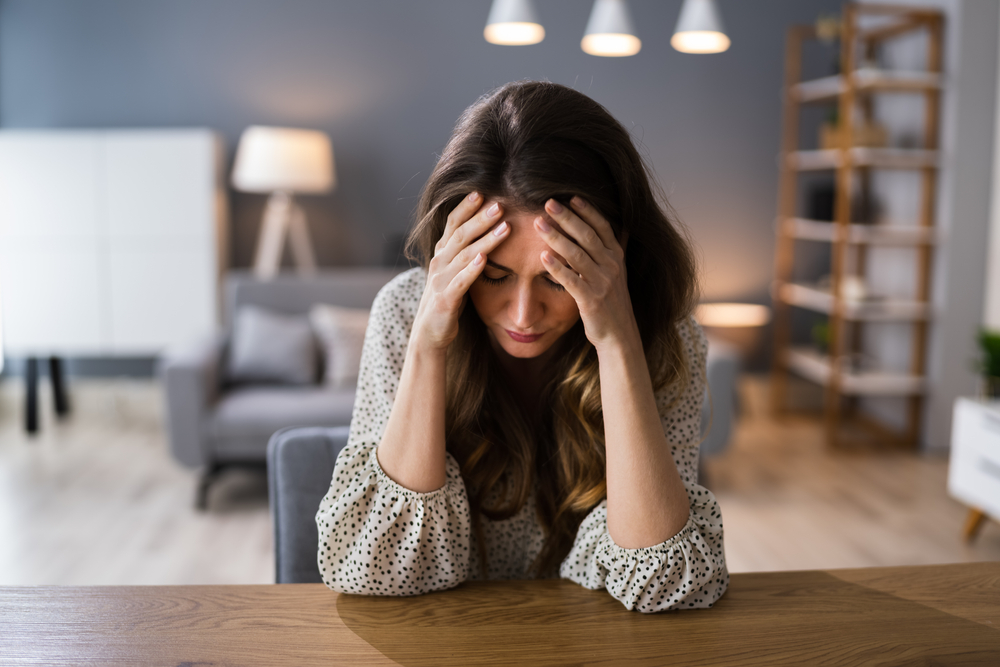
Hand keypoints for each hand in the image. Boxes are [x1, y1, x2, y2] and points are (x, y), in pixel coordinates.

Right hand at [413, 192, 509, 350]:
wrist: (429, 334)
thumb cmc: (447, 300)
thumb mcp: (454, 272)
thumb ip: (464, 253)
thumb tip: (484, 232)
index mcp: (442, 254)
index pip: (452, 224)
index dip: (465, 208)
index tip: (481, 191)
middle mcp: (439, 263)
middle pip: (460, 235)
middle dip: (480, 218)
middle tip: (500, 204)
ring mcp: (441, 281)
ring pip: (464, 255)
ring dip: (485, 239)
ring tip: (505, 226)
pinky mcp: (446, 300)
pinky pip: (461, 282)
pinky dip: (472, 269)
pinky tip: (485, 259)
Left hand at [535, 197, 637, 350]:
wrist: (619, 335)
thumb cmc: (612, 302)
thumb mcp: (617, 272)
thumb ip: (614, 248)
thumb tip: (621, 224)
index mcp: (616, 256)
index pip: (602, 227)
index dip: (587, 211)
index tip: (570, 196)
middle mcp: (612, 266)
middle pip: (587, 236)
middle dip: (567, 218)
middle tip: (547, 202)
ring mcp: (602, 283)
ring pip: (577, 255)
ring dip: (556, 237)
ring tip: (538, 224)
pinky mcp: (591, 301)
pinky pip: (571, 281)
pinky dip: (557, 268)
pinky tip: (542, 257)